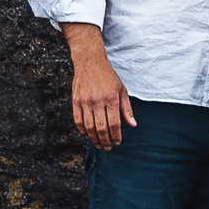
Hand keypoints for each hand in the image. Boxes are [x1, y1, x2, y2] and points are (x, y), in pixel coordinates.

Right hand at [68, 33, 134, 147]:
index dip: (116, 136)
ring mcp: (85, 101)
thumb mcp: (122, 89)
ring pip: (89, 127)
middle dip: (105, 141)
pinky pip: (78, 121)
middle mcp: (97, 101)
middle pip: (101, 128)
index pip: (114, 124)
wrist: (90, 61)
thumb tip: (132, 125)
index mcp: (111, 98)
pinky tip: (87, 135)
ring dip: (94, 139)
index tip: (117, 142)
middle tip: (108, 147)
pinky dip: (82, 131)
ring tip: (99, 144)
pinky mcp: (76, 101)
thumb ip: (127, 109)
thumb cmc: (108, 76)